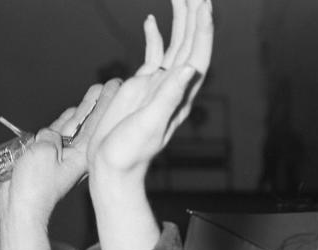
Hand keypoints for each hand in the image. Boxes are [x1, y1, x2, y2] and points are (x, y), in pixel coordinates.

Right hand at [0, 80, 119, 224]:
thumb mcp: (42, 153)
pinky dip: (66, 121)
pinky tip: (73, 111)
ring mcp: (64, 156)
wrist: (22, 205)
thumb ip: (50, 137)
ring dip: (85, 108)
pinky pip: (59, 134)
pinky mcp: (50, 157)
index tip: (117, 88)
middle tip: (113, 84)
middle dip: (100, 102)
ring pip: (76, 125)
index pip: (97, 123)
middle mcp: (76, 154)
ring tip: (96, 91)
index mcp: (81, 155)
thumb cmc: (34, 183)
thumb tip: (52, 134)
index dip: (106, 103)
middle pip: (91, 122)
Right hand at [88, 0, 212, 180]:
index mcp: (180, 94)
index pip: (198, 55)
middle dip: (194, 17)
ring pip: (175, 45)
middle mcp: (174, 86)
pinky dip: (155, 37)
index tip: (204, 5)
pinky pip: (154, 55)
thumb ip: (168, 96)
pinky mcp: (142, 86)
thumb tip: (190, 69)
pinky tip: (151, 20)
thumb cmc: (131, 151)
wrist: (113, 165)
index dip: (203, 30)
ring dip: (180, 21)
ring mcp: (159, 84)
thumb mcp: (151, 124)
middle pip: (190, 45)